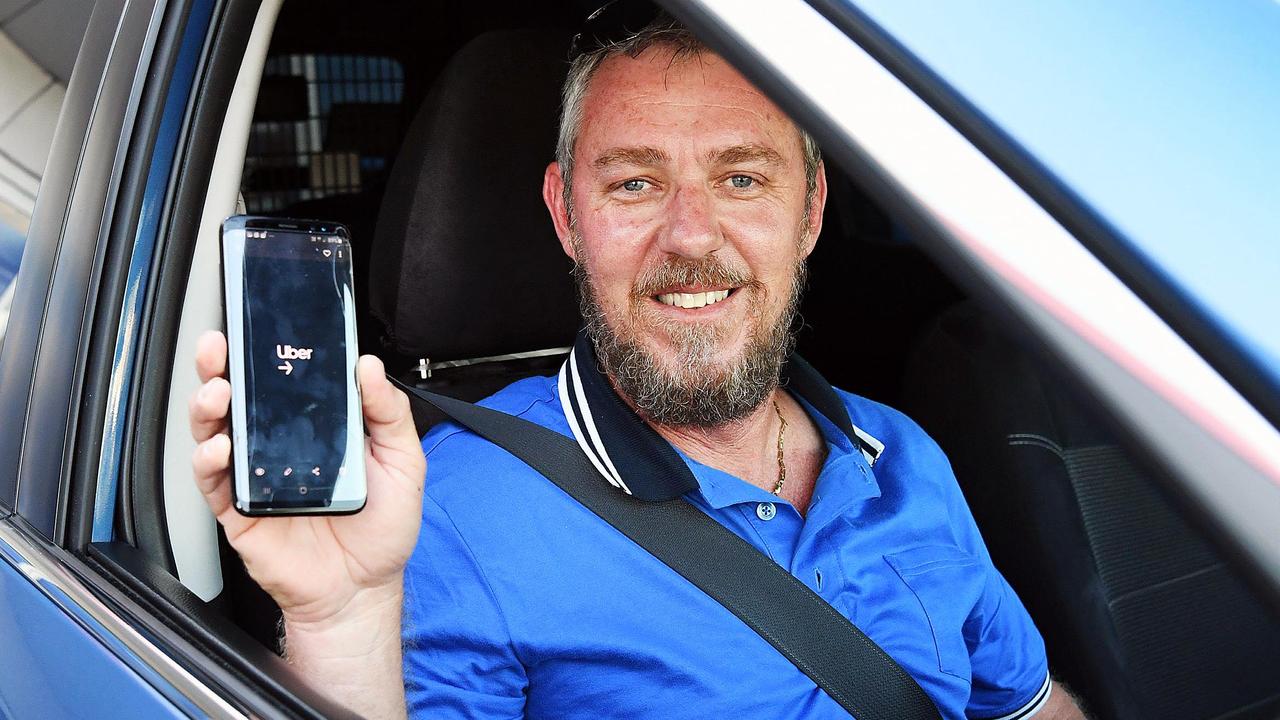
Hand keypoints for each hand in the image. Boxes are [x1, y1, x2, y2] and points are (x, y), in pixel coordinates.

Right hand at [188, 330, 424, 626]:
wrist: (365, 587)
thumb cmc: (383, 526)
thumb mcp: (403, 461)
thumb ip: (388, 412)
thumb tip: (368, 365)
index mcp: (313, 428)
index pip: (282, 381)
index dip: (266, 352)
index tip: (259, 323)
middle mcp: (276, 446)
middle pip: (236, 398)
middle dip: (219, 366)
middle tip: (218, 345)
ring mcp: (253, 477)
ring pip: (213, 432)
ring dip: (207, 406)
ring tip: (216, 391)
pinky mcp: (238, 511)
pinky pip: (212, 481)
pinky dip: (209, 461)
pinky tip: (220, 447)